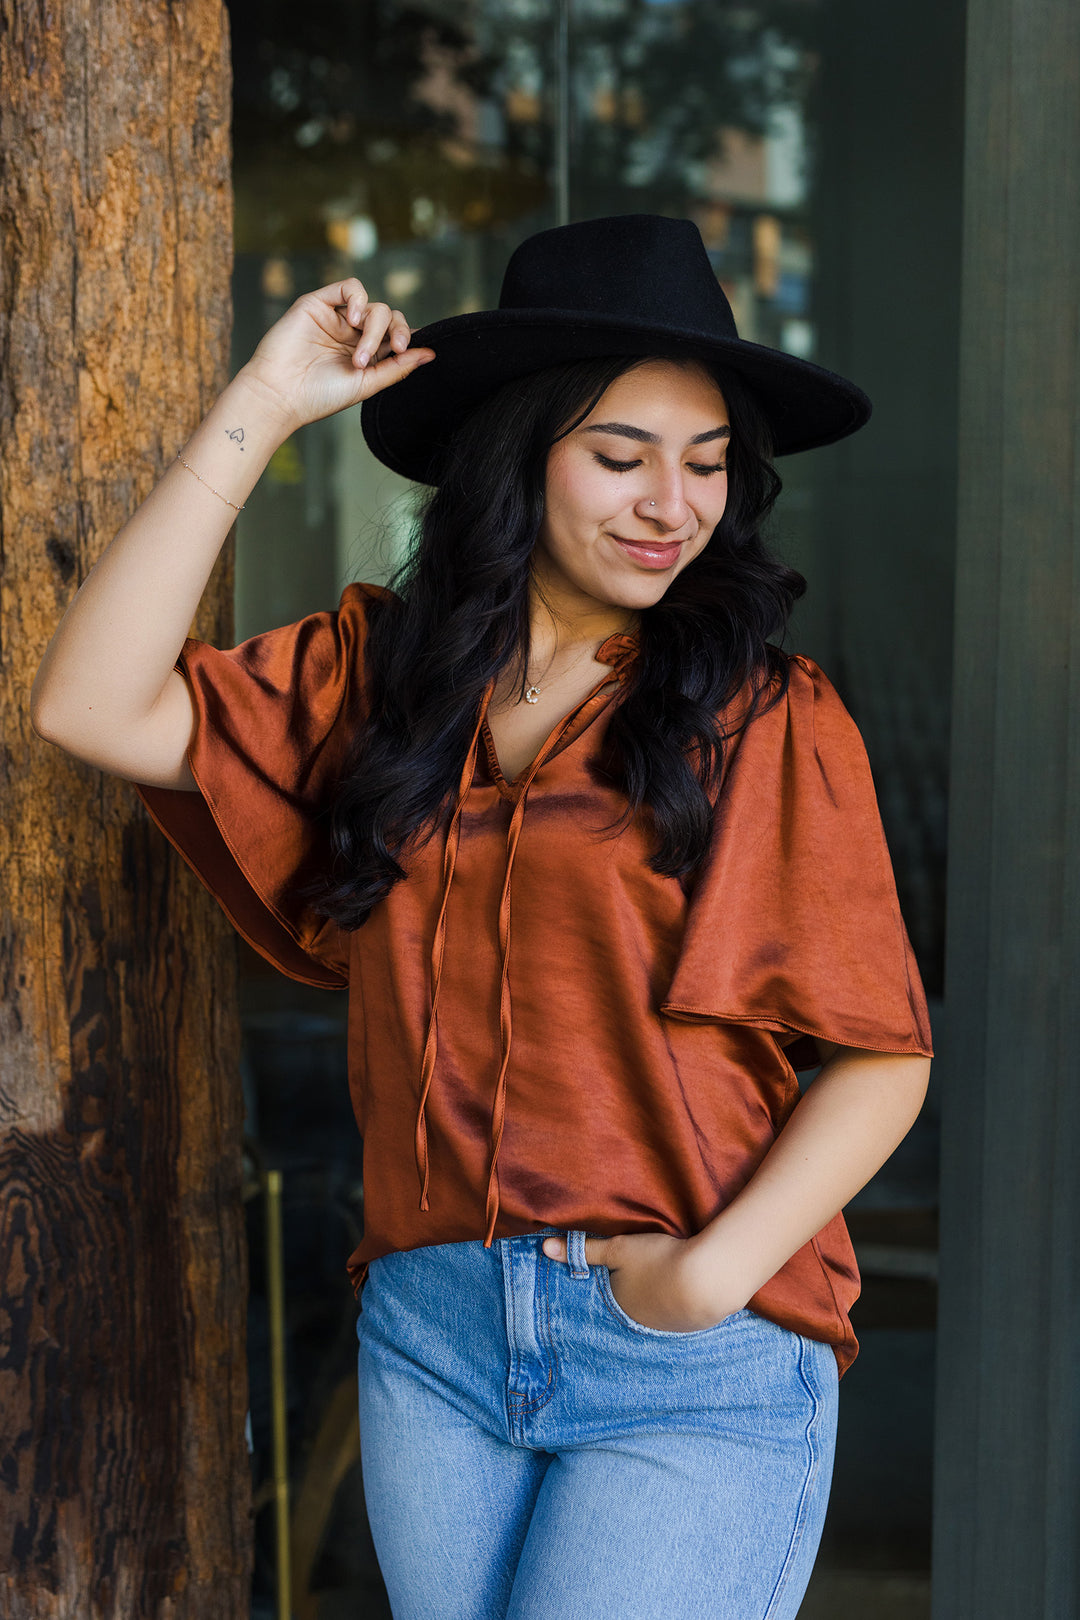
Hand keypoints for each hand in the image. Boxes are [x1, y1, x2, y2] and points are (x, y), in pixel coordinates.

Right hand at [238, 277, 435, 433]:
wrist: (280, 395)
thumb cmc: (319, 396)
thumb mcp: (367, 385)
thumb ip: (397, 368)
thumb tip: (431, 353)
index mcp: (367, 354)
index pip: (397, 335)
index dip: (408, 337)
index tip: (408, 351)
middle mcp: (353, 334)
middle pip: (389, 318)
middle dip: (396, 333)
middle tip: (394, 350)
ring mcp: (337, 318)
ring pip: (374, 305)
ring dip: (376, 328)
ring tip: (360, 355)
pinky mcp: (319, 303)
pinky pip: (350, 286)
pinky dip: (360, 299)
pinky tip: (354, 319)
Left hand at [542, 1231, 746, 1332]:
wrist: (709, 1279)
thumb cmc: (657, 1261)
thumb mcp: (618, 1248)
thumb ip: (583, 1249)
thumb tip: (544, 1248)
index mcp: (619, 1307)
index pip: (610, 1294)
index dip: (615, 1279)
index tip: (623, 1268)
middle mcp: (641, 1324)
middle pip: (634, 1304)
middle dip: (637, 1292)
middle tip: (647, 1272)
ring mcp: (668, 1328)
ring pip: (658, 1311)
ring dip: (661, 1297)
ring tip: (668, 1278)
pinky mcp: (694, 1325)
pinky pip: (681, 1313)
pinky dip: (682, 1300)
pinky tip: (688, 1287)